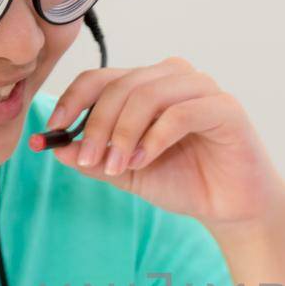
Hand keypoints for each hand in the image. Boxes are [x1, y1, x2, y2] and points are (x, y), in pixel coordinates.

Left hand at [30, 56, 284, 228]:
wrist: (231, 208)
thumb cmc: (185, 182)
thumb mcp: (128, 172)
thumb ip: (94, 158)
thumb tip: (55, 147)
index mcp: (149, 85)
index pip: (101, 78)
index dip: (72, 101)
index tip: (53, 130)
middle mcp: (174, 78)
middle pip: (121, 86)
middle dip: (97, 126)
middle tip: (88, 161)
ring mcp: (202, 89)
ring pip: (147, 95)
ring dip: (123, 134)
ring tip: (118, 166)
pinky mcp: (225, 109)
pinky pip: (179, 114)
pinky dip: (153, 139)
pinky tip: (144, 161)